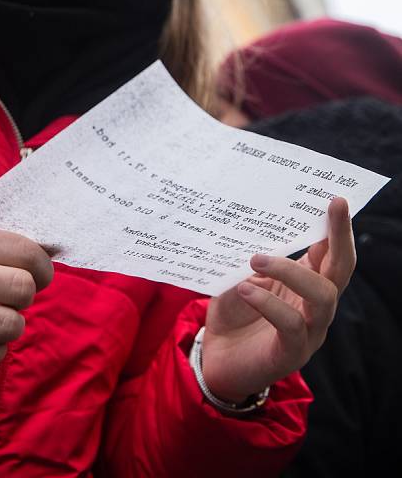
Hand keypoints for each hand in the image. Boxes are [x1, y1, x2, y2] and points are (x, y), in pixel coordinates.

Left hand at [203, 197, 355, 401]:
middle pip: (341, 270)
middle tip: (333, 206)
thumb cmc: (233, 311)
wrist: (216, 358)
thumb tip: (258, 229)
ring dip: (291, 272)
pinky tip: (247, 289)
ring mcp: (310, 331)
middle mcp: (316, 305)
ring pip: (323, 296)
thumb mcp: (242, 275)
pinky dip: (269, 304)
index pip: (331, 252)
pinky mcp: (292, 353)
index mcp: (307, 282)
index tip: (336, 199)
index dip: (337, 227)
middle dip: (340, 236)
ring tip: (257, 259)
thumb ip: (255, 258)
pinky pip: (292, 326)